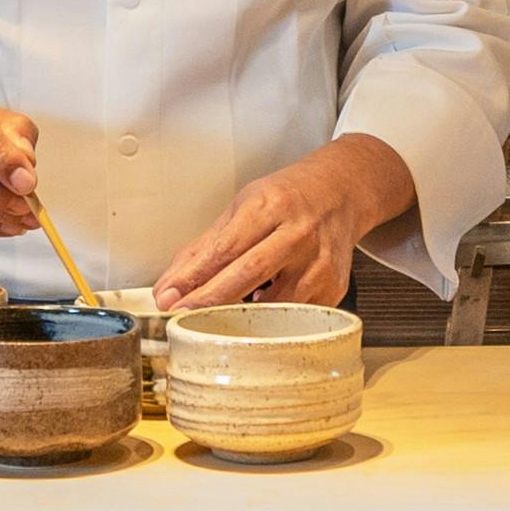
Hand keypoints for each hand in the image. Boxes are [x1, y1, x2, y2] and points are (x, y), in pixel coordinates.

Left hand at [152, 134, 415, 309]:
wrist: (341, 193)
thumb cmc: (286, 199)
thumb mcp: (243, 208)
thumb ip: (205, 247)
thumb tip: (169, 287)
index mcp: (270, 206)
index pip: (226, 247)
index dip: (194, 276)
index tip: (168, 298)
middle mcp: (298, 233)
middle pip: (249, 274)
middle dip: (209, 299)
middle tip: (180, 316)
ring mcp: (319, 262)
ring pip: (272, 304)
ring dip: (240, 315)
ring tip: (219, 315)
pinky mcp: (333, 287)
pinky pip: (292, 314)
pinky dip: (269, 318)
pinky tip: (260, 307)